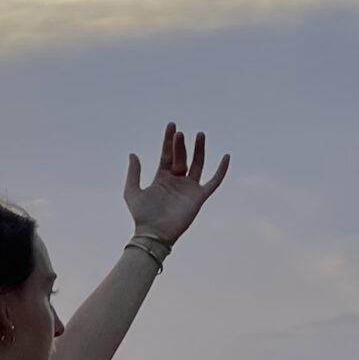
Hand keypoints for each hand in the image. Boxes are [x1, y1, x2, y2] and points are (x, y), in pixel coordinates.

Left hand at [124, 122, 228, 245]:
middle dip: (180, 145)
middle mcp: (177, 182)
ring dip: (199, 150)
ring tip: (199, 134)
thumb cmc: (142, 216)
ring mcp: (189, 189)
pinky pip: (214, 181)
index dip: (168, 141)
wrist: (153, 234)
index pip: (167, 155)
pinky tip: (226, 156)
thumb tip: (133, 154)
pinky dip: (221, 170)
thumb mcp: (132, 191)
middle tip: (179, 133)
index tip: (172, 125)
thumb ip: (133, 173)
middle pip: (181, 157)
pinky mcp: (199, 197)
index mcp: (162, 178)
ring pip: (197, 164)